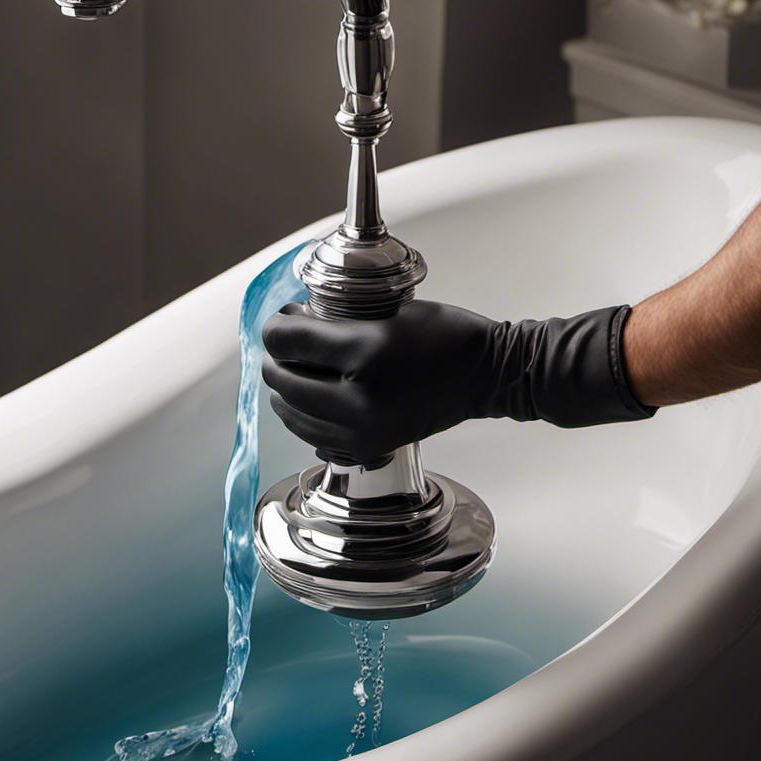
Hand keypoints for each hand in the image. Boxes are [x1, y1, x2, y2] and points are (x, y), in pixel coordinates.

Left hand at [262, 300, 652, 463]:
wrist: (486, 375)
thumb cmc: (445, 336)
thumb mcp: (388, 311)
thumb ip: (335, 319)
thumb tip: (289, 324)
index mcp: (365, 353)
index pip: (289, 340)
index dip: (274, 326)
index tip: (281, 318)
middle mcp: (360, 398)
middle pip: (284, 381)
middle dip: (274, 359)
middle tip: (281, 344)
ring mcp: (364, 430)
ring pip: (293, 414)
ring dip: (283, 390)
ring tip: (290, 371)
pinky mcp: (369, 448)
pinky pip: (314, 438)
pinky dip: (303, 419)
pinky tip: (308, 402)